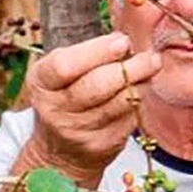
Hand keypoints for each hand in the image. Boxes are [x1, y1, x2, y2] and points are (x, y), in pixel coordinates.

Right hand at [23, 32, 162, 184]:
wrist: (58, 151)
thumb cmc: (64, 97)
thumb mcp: (60, 74)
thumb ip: (85, 56)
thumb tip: (122, 41)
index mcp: (41, 83)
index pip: (64, 66)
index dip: (96, 52)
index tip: (122, 41)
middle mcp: (54, 109)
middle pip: (95, 86)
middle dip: (128, 68)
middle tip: (149, 57)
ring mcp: (77, 130)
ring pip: (117, 102)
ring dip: (140, 82)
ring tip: (152, 65)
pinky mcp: (101, 146)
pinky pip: (128, 118)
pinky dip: (137, 100)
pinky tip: (140, 88)